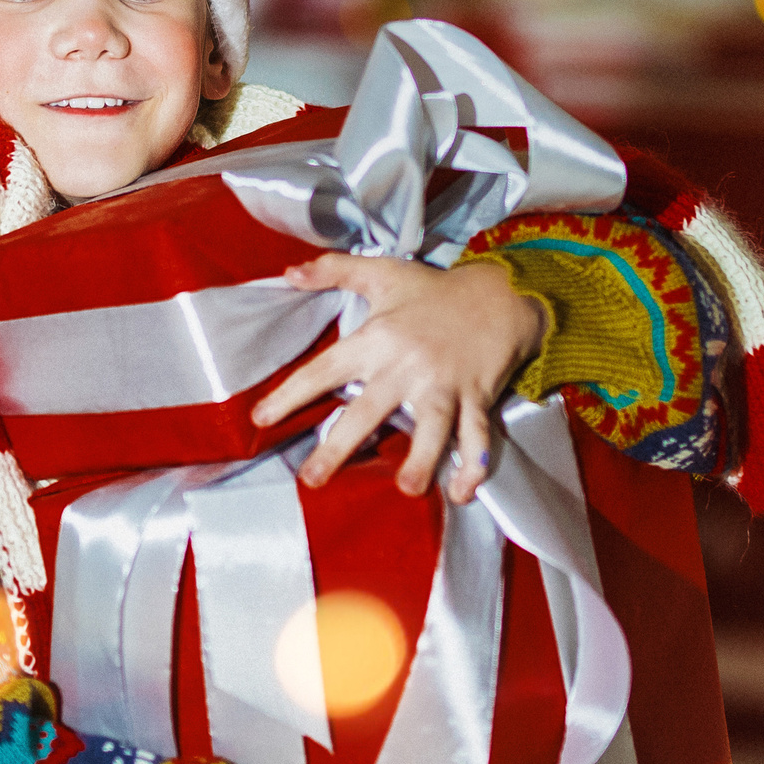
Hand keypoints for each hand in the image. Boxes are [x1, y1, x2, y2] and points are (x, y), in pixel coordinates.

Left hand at [250, 254, 544, 502]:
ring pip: (431, 430)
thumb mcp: (383, 272)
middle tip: (312, 480)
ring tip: (407, 490)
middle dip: (338, 448)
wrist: (503, 292)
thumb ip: (333, 270)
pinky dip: (473, 467)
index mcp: (378, 339)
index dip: (289, 394)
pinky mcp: (477, 397)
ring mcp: (444, 385)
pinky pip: (476, 437)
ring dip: (421, 461)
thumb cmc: (436, 289)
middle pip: (368, 412)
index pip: (324, 369)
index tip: (260, 418)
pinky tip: (461, 493)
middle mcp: (407, 366)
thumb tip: (289, 272)